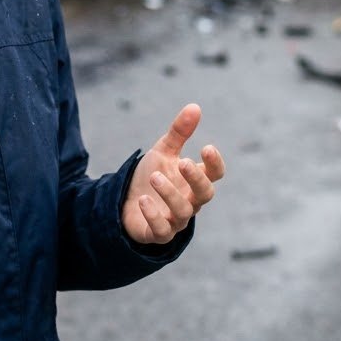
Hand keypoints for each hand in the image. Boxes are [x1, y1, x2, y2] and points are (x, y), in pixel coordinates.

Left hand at [122, 103, 224, 245]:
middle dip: (196, 179)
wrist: (125, 201)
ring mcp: (175, 219)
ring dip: (170, 194)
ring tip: (154, 176)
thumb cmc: (151, 175)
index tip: (206, 147)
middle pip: (205, 194)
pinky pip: (162, 231)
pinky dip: (154, 216)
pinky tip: (144, 200)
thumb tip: (195, 106)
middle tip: (182, 162)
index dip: (214, 163)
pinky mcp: (158, 234)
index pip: (214, 174)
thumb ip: (179, 132)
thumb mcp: (164, 151)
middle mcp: (189, 200)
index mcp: (193, 180)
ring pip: (183, 212)